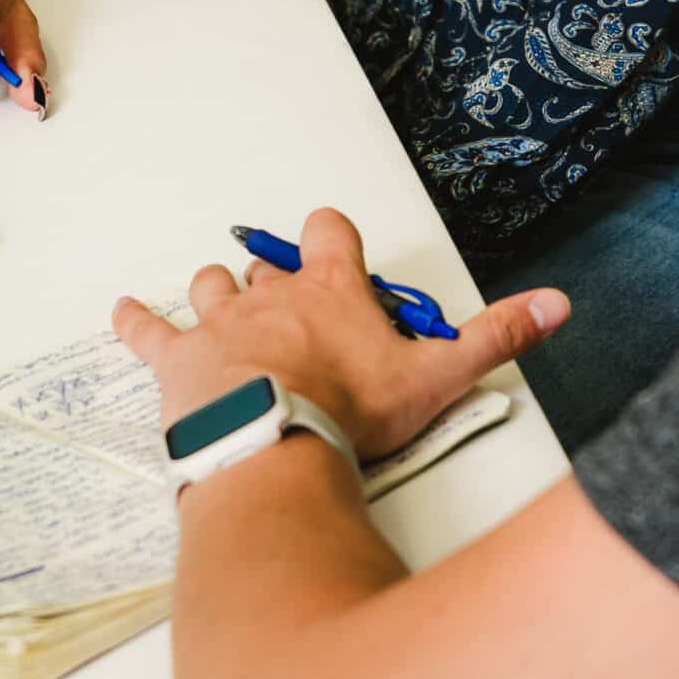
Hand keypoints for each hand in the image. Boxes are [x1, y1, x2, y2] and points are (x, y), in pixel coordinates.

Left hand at [114, 205, 569, 460]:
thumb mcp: (438, 376)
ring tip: (223, 307)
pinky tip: (123, 313)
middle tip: (288, 305)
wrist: (273, 446)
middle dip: (276, 280)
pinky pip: (148, 329)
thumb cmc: (349, 411)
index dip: (332, 236)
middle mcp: (271, 294)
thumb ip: (497, 336)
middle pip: (269, 265)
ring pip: (213, 285)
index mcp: (331, 289)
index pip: (331, 232)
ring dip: (218, 294)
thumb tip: (556, 305)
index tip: (334, 242)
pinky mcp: (177, 359)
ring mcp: (220, 323)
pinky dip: (135, 321)